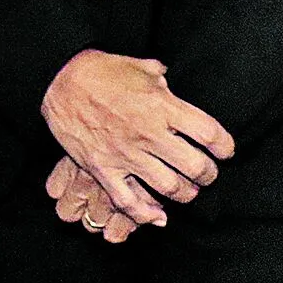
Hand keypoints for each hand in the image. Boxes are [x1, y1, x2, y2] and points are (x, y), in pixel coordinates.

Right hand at [40, 49, 234, 227]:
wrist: (58, 79)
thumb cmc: (99, 70)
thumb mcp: (137, 66)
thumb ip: (160, 76)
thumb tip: (169, 78)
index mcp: (162, 106)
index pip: (210, 134)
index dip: (225, 146)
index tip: (225, 150)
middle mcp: (148, 133)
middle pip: (196, 167)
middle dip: (208, 175)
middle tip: (207, 173)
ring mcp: (126, 154)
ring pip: (170, 188)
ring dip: (185, 193)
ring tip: (186, 190)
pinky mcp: (103, 168)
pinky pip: (129, 201)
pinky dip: (147, 214)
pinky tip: (158, 216)